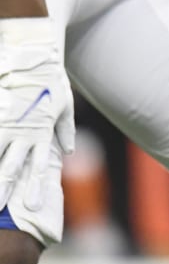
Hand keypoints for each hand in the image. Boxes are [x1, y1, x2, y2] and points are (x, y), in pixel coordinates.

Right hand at [0, 18, 75, 213]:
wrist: (31, 56)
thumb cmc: (50, 80)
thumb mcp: (65, 105)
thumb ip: (65, 129)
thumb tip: (67, 151)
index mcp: (39, 133)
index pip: (37, 167)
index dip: (33, 188)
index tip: (30, 207)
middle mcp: (20, 133)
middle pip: (9, 167)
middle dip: (3, 190)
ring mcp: (3, 124)